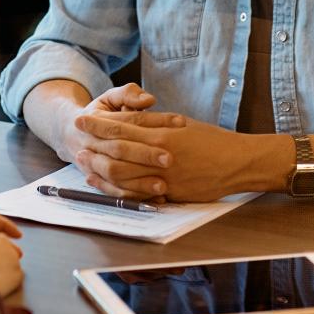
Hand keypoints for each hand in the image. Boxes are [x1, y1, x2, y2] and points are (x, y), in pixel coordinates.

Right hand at [56, 84, 183, 192]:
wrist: (72, 134)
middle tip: (170, 159)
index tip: (181, 123)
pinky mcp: (98, 180)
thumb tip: (148, 100)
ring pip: (115, 173)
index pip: (130, 120)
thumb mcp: (110, 98)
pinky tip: (156, 198)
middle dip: (145, 154)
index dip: (156, 120)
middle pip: (120, 149)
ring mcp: (92, 163)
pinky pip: (115, 192)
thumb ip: (128, 94)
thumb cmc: (101, 114)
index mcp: (96, 119)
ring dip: (139, 181)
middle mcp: (92, 143)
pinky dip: (135, 196)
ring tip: (164, 185)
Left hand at [75, 114, 282, 201]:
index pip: (122, 127)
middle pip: (117, 151)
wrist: (238, 163)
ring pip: (123, 175)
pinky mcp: (170, 195)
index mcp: (163, 135)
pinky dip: (118, 188)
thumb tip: (131, 121)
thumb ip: (155, 124)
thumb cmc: (212, 140)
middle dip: (93, 145)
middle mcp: (160, 157)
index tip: (82, 118)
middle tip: (75, 140)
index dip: (99, 124)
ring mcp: (164, 178)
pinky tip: (105, 184)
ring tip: (83, 163)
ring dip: (99, 169)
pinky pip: (137, 193)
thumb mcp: (182, 124)